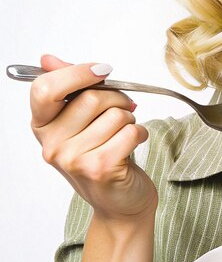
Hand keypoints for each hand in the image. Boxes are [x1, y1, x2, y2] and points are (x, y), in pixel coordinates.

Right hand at [30, 54, 155, 221]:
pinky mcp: (101, 169)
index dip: (77, 73)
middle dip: (117, 99)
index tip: (101, 71)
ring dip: (130, 120)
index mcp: (42, 126)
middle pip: (91, 98)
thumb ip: (67, 88)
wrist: (119, 202)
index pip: (45, 88)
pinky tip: (133, 145)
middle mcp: (52, 145)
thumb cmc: (101, 157)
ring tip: (123, 135)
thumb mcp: (79, 122)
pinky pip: (130, 132)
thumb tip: (47, 59)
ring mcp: (74, 159)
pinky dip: (140, 134)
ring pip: (116, 115)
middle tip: (123, 111)